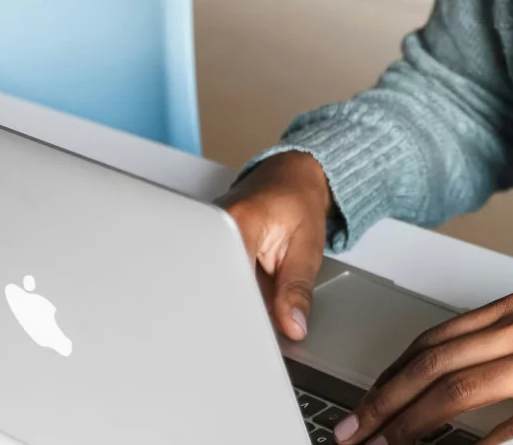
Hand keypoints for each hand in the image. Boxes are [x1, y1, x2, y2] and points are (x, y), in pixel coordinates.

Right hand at [215, 151, 333, 340]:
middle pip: (213, 284)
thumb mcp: (308, 248)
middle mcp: (212, 225)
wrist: (292, 177)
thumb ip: (297, 289)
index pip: (229, 280)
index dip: (243, 313)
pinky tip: (244, 290)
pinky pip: (214, 273)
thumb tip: (292, 326)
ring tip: (252, 300)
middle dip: (236, 311)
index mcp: (238, 222)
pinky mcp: (205, 240)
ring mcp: (204, 232)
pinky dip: (231, 288)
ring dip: (233, 299)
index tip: (257, 333)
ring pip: (212, 282)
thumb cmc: (299, 202)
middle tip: (256, 327)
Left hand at [333, 291, 512, 444]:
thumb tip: (451, 373)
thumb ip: (505, 344)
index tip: (368, 400)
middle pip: (434, 363)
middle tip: (357, 429)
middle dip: (386, 400)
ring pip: (458, 389)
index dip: (392, 372)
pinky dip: (474, 444)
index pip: (435, 338)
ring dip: (412, 423)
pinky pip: (509, 423)